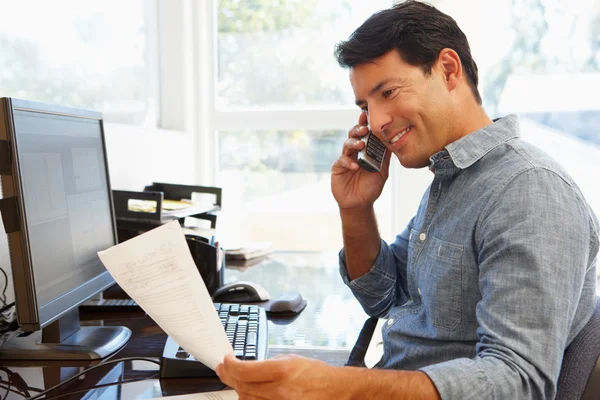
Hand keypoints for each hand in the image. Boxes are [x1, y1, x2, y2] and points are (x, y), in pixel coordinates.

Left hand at [216, 354, 346, 399]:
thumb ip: (267, 364)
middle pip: (242, 386)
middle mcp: (280, 391)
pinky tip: (248, 393)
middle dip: (229, 376)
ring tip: (236, 380)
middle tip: (224, 370)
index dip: (230, 366)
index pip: (245, 371)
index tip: (226, 361)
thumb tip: (247, 366)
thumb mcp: (291, 359)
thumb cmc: (317, 374)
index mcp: (283, 371)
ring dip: (238, 389)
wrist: (336, 390)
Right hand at [331, 112, 391, 209]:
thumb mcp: (382, 172)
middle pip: (354, 134)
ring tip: (360, 145)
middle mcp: (355, 152)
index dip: (366, 124)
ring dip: (354, 143)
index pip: (366, 134)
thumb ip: (385, 158)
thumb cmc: (371, 187)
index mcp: (366, 150)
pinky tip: (356, 166)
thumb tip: (392, 142)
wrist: (360, 204)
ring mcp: (346, 158)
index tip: (369, 116)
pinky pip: (342, 161)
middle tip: (365, 129)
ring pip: (347, 144)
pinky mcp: (338, 167)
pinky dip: (349, 162)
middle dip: (358, 129)